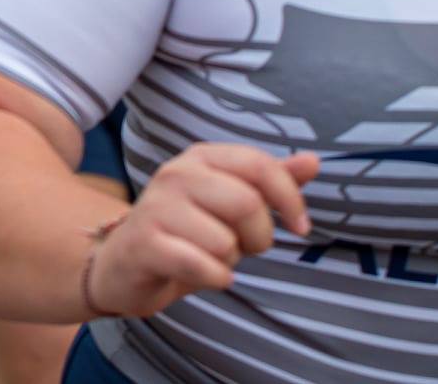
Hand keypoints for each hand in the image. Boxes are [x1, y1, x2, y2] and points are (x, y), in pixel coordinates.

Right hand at [86, 144, 318, 317]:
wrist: (124, 265)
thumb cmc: (187, 232)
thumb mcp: (231, 202)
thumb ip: (270, 181)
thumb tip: (313, 161)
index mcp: (201, 157)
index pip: (260, 165)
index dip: (290, 198)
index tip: (301, 227)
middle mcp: (176, 174)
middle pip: (247, 204)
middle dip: (258, 237)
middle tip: (241, 247)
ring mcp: (156, 207)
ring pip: (225, 242)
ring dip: (228, 262)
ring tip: (207, 257)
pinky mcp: (144, 243)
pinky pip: (202, 267)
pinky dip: (213, 279)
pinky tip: (200, 274)